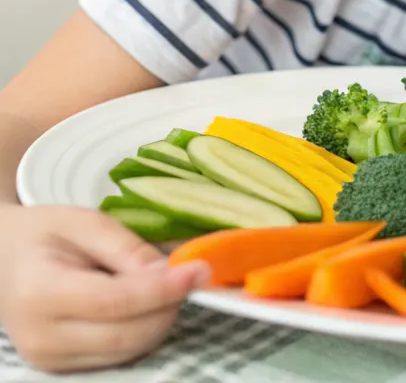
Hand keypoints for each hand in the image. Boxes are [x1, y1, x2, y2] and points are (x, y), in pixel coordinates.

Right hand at [0, 204, 209, 372]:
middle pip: (127, 335)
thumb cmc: (43, 236)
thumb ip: (127, 248)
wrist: (3, 263)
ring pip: (129, 350)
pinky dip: (143, 331)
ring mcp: (50, 359)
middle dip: (170, 306)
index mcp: (40, 292)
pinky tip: (143, 305)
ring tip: (161, 286)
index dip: (164, 289)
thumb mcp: (83, 222)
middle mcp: (41, 336)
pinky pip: (120, 356)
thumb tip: (170, 272)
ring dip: (160, 319)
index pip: (115, 301)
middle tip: (189, 275)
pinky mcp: (62, 369)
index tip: (200, 270)